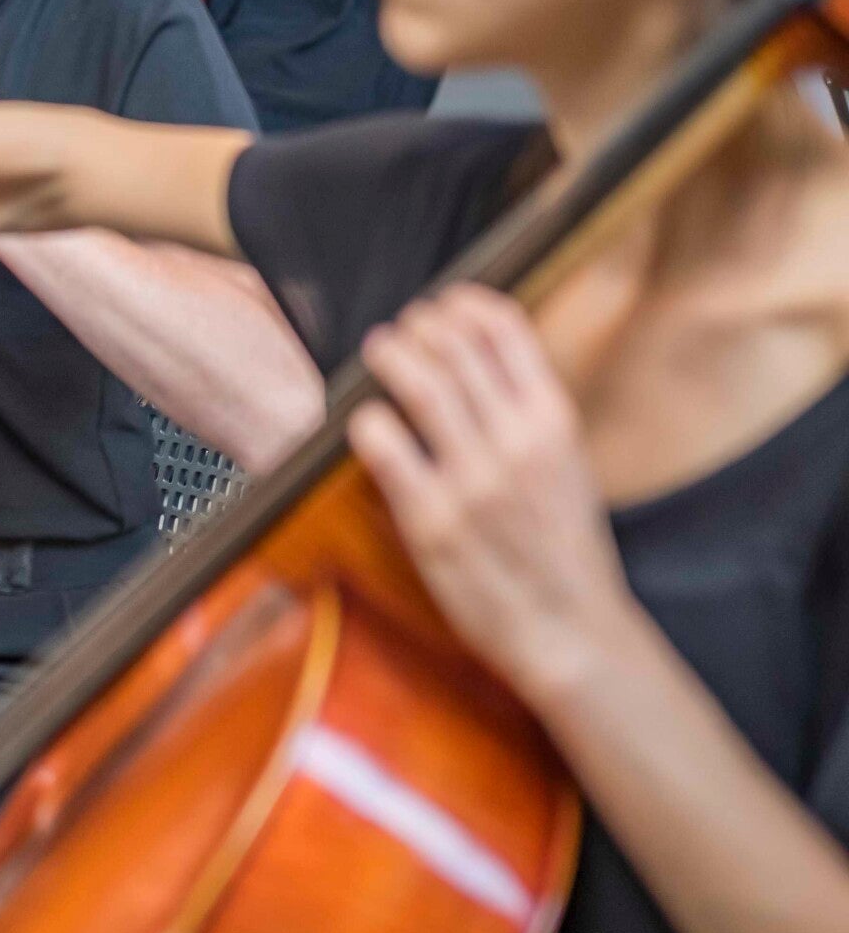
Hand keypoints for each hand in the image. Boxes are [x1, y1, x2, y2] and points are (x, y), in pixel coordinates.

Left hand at [347, 286, 638, 707]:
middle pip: (453, 346)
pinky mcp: (430, 520)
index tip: (444, 304)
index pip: (505, 327)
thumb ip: (530, 411)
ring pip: (418, 383)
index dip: (464, 304)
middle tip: (402, 329)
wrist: (569, 628)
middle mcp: (516, 443)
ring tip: (379, 351)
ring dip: (390, 355)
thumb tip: (481, 356)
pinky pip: (384, 444)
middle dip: (419, 326)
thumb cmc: (564, 547)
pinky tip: (365, 420)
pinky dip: (367, 419)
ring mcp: (472, 481)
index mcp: (555, 421)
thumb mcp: (569, 463)